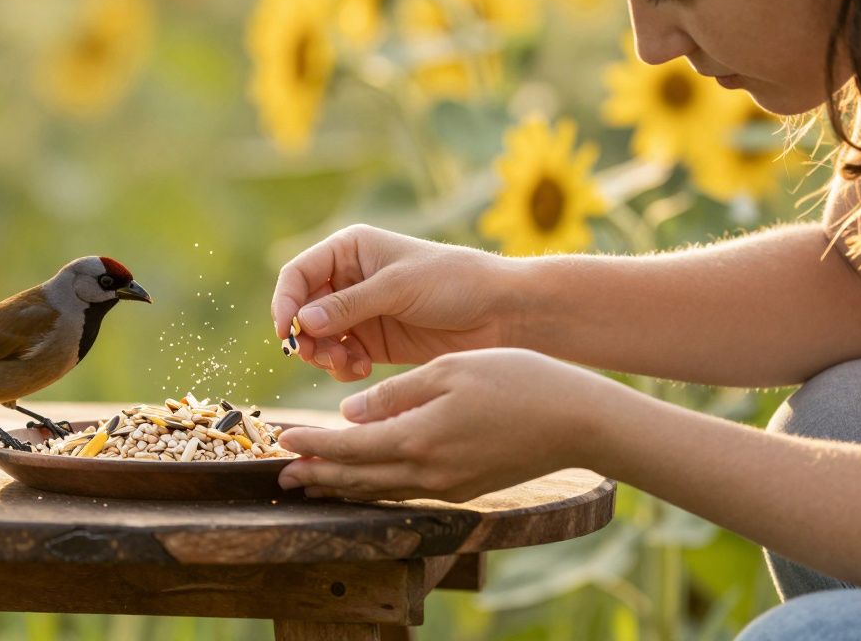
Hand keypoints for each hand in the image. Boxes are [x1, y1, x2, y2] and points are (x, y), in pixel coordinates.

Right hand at [271, 224, 518, 381]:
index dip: (286, 301)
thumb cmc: (455, 282)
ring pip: (318, 338)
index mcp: (351, 250)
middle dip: (306, 335)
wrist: (501, 314)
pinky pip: (340, 358)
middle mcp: (350, 280)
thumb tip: (303, 322)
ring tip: (346, 364)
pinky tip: (362, 370)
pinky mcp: (374, 342)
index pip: (299, 274)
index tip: (288, 332)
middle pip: (303, 310)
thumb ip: (349, 305)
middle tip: (320, 354)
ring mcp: (360, 313)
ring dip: (323, 354)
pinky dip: (343, 367)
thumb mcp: (399, 287)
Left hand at [276, 348, 618, 501]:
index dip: (312, 446)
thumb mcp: (447, 370)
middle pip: (358, 479)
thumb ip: (394, 395)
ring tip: (314, 484)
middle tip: (283, 476)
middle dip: (318, 476)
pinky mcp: (466, 488)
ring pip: (382, 490)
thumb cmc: (516, 382)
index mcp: (418, 440)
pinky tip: (370, 478)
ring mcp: (448, 486)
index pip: (348, 448)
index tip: (282, 440)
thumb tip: (350, 414)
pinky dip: (378, 486)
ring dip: (344, 487)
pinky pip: (408, 490)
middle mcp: (428, 473)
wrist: (578, 420)